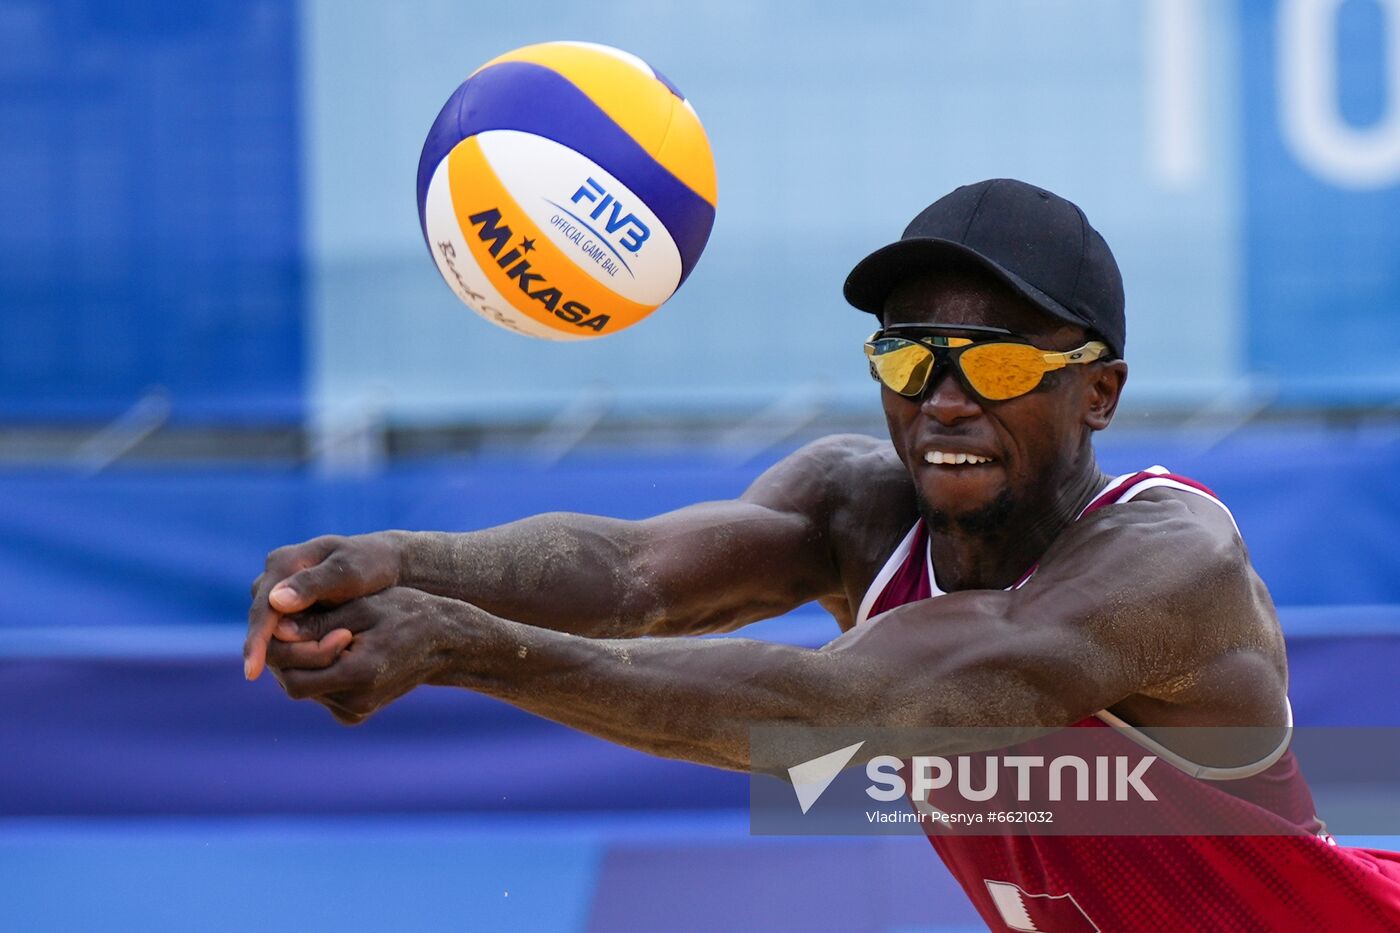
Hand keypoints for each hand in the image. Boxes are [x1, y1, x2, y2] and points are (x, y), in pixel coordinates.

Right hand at [244, 533, 403, 679]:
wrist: (386, 564)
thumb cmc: (372, 564)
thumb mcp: (349, 572)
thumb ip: (314, 584)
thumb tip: (276, 602)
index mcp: (283, 563)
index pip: (261, 609)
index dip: (255, 641)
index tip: (251, 671)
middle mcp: (273, 581)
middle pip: (262, 627)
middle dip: (280, 653)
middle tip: (309, 675)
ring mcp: (279, 598)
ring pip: (273, 636)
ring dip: (292, 656)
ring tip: (318, 673)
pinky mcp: (289, 614)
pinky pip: (285, 639)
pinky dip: (300, 653)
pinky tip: (315, 672)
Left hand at [267, 587, 458, 724]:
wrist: (445, 642)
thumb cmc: (406, 614)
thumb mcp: (363, 607)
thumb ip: (319, 621)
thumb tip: (276, 628)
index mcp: (359, 676)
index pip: (294, 674)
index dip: (288, 646)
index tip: (301, 617)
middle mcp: (356, 702)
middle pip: (294, 684)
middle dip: (291, 653)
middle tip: (302, 622)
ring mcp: (356, 711)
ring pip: (304, 688)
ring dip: (303, 661)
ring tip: (321, 630)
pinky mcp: (356, 713)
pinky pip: (320, 694)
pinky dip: (317, 671)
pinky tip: (333, 648)